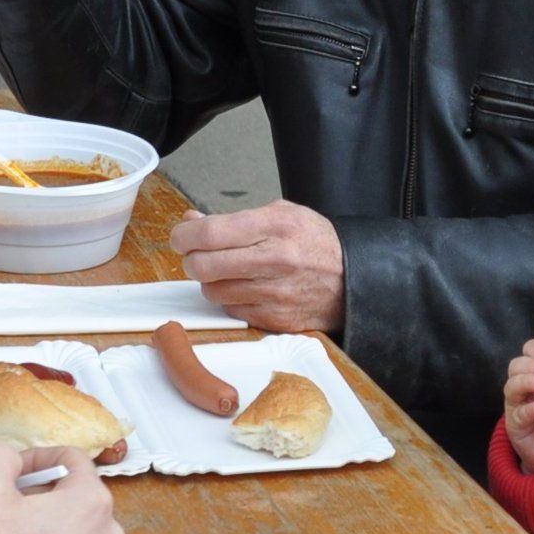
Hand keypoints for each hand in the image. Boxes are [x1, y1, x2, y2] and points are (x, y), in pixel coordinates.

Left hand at [171, 203, 345, 332]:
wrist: (352, 278)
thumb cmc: (314, 242)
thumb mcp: (280, 214)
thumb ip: (233, 219)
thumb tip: (191, 221)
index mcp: (277, 226)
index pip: (211, 233)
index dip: (185, 235)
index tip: (181, 236)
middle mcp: (276, 260)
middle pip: (205, 265)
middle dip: (192, 260)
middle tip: (196, 256)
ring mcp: (276, 293)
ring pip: (213, 291)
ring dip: (210, 282)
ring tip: (225, 271)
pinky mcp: (276, 319)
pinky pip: (232, 310)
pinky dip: (230, 299)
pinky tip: (244, 288)